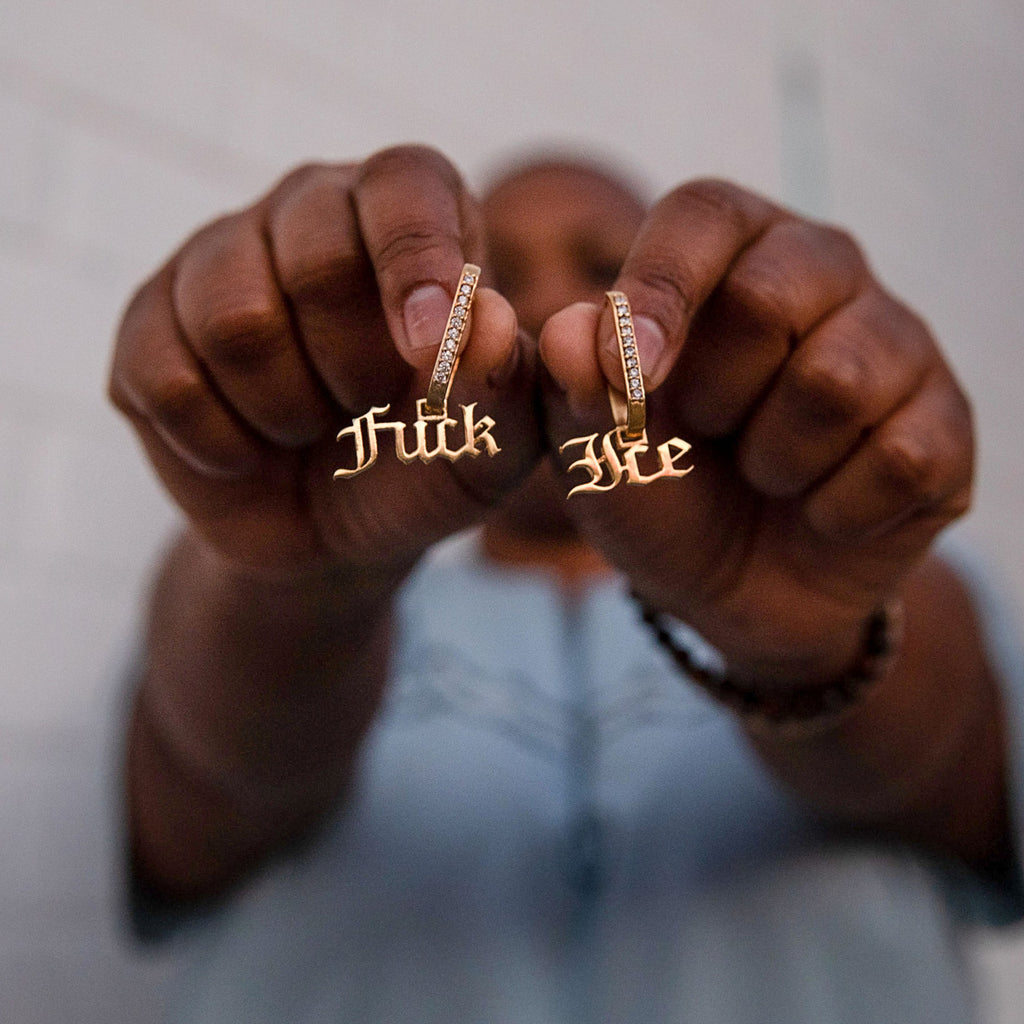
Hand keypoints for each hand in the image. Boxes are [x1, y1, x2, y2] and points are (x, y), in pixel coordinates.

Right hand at [110, 146, 539, 576]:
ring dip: (288, 412)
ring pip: (233, 321)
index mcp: (408, 214)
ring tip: (311, 425)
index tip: (425, 353)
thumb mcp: (490, 445)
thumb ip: (509, 386)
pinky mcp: (148, 324)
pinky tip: (249, 447)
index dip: (416, 263)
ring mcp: (216, 260)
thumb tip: (485, 319)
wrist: (333, 527)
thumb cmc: (425, 462)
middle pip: (314, 256)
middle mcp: (309, 210)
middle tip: (367, 407)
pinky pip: (169, 381)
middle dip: (353, 369)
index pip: (404, 184)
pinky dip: (224, 445)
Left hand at [540, 179, 972, 681]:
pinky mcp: (944, 423)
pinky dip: (832, 510)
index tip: (632, 371)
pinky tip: (819, 509)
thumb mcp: (588, 447)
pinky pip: (896, 459)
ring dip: (773, 458)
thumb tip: (571, 334)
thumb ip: (567, 386)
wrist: (729, 587)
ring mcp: (896, 343)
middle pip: (772, 296)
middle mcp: (822, 273)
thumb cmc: (658, 490)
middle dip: (713, 396)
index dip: (661, 288)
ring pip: (835, 382)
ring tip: (763, 470)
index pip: (702, 215)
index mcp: (727, 253)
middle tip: (708, 431)